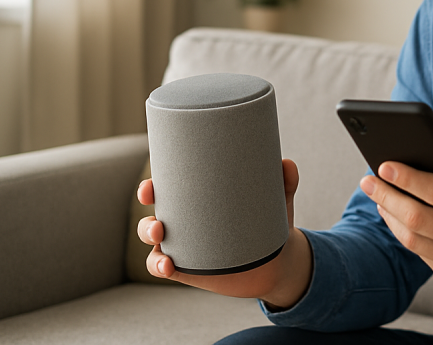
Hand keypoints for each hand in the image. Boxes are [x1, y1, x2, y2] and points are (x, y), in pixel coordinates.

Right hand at [136, 158, 310, 309]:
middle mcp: (185, 219)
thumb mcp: (277, 200)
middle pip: (153, 207)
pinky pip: (161, 265)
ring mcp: (183, 244)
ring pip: (151, 236)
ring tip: (159, 233)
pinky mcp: (186, 268)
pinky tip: (167, 265)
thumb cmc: (270, 223)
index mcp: (200, 198)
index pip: (169, 185)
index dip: (153, 183)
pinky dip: (158, 265)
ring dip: (147, 232)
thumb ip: (284, 182)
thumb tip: (287, 163)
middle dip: (145, 204)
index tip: (151, 184)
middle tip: (151, 202)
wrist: (277, 261)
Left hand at [360, 147, 432, 323]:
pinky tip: (397, 216)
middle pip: (417, 217)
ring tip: (378, 196)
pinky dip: (405, 234)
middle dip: (387, 195)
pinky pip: (422, 254)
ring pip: (413, 240)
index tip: (385, 164)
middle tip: (368, 179)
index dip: (407, 178)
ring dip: (390, 216)